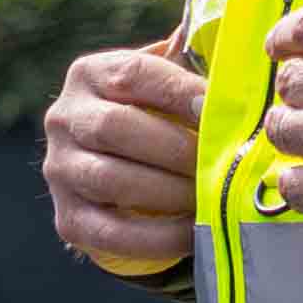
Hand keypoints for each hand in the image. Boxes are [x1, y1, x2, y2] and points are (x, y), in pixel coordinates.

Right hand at [41, 40, 207, 274]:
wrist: (127, 165)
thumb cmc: (163, 116)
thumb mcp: (171, 79)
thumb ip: (198, 66)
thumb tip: (242, 72)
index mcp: (90, 74)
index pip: (133, 74)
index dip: (181, 92)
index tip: (226, 110)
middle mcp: (63, 118)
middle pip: (113, 127)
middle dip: (178, 148)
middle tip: (225, 162)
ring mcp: (60, 170)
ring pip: (109, 179)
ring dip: (171, 191)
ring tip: (214, 196)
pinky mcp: (69, 218)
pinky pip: (110, 232)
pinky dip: (158, 236)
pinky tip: (194, 230)